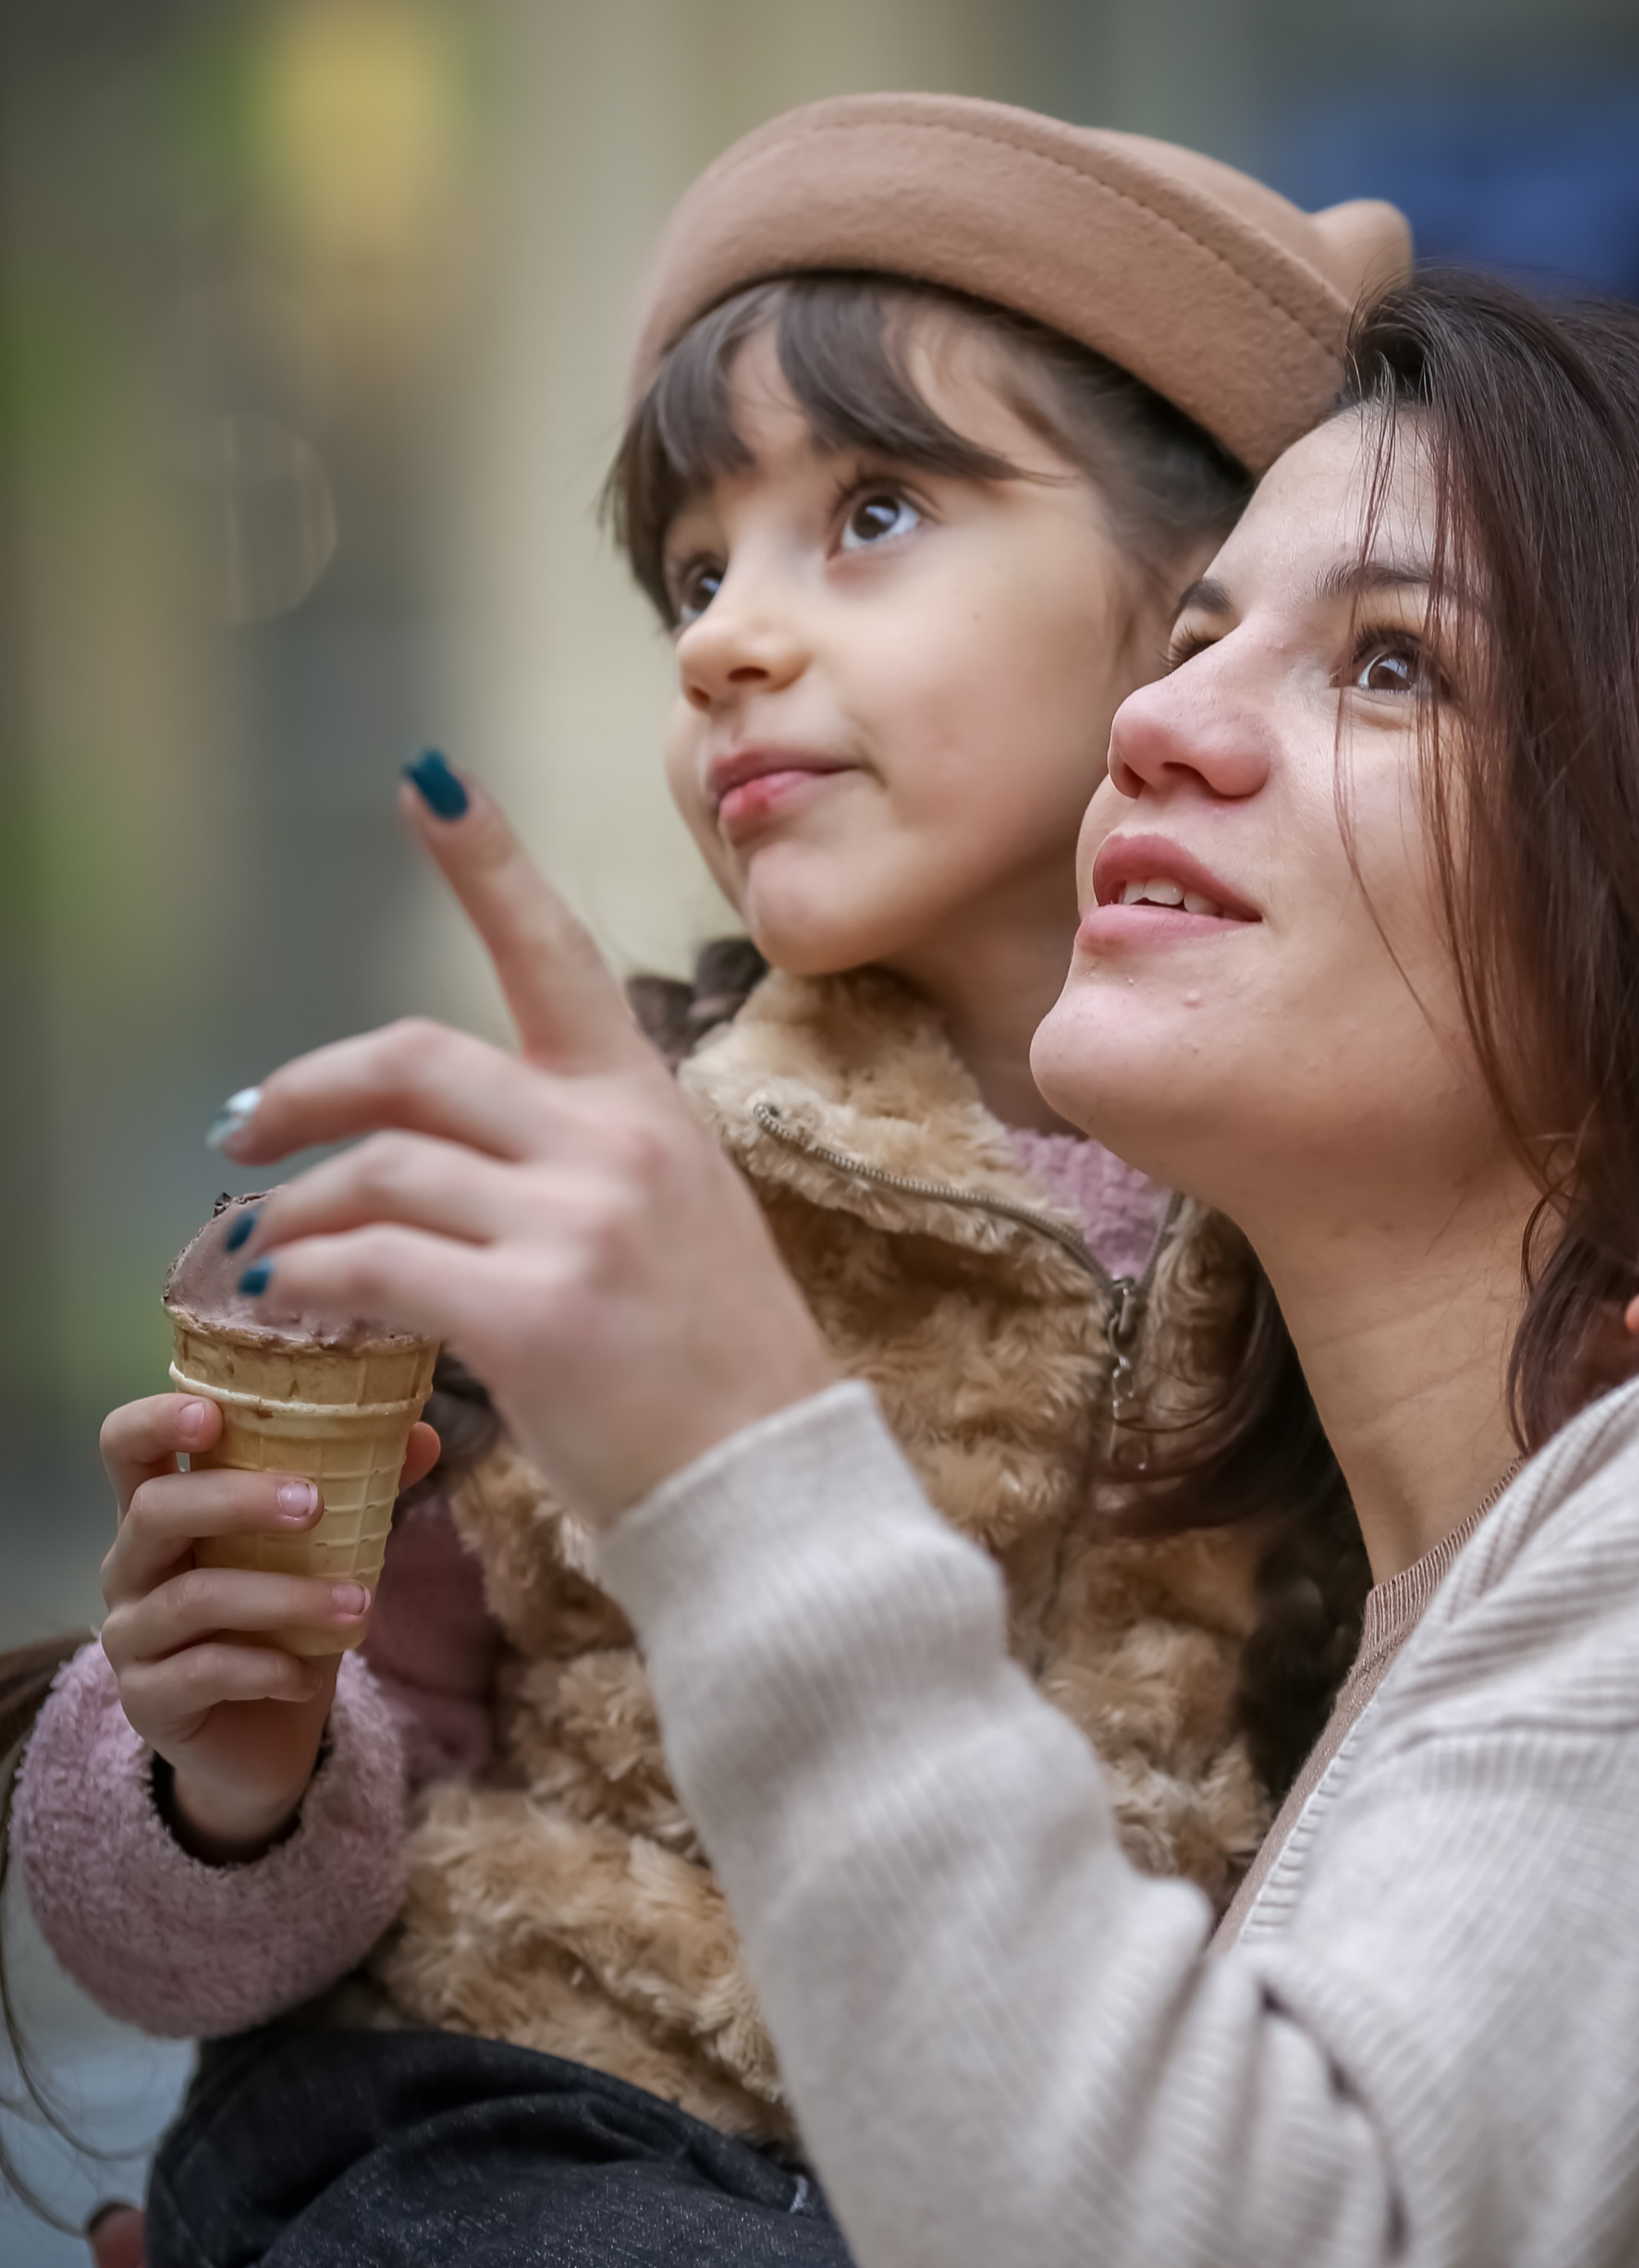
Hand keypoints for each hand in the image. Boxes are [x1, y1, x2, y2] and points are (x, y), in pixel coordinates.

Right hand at [99, 1391, 440, 1857]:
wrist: (264, 1738)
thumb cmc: (281, 1624)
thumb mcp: (320, 1554)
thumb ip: (359, 1491)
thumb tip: (422, 1436)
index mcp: (162, 1513)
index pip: (125, 1447)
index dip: (155, 1420)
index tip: (213, 1413)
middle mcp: (131, 1566)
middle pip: (155, 1511)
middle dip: (237, 1500)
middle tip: (315, 1505)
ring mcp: (131, 1636)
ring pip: (193, 1598)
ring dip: (284, 1598)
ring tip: (358, 1604)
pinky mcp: (148, 1701)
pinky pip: (202, 1673)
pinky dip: (265, 1669)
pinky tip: (307, 1676)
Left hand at [209, 768, 834, 1530]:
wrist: (766, 1488)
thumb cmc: (712, 1368)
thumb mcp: (674, 1221)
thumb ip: (575, 1161)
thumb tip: (441, 1150)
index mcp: (646, 1106)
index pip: (554, 954)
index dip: (485, 861)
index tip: (426, 779)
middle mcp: (613, 1144)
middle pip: (415, 1060)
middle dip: (306, 1089)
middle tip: (243, 1129)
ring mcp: (578, 1224)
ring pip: (381, 1167)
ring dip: (295, 1208)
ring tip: (260, 1252)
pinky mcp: (534, 1314)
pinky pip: (377, 1265)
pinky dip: (314, 1278)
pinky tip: (294, 1300)